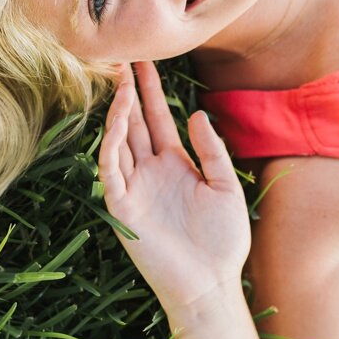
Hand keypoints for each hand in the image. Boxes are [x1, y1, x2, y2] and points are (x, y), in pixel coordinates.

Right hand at [98, 61, 251, 308]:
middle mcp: (150, 170)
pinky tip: (118, 123)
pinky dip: (112, 145)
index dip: (151, 90)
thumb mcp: (227, 187)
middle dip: (128, 91)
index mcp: (175, 163)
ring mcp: (133, 187)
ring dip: (118, 112)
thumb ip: (213, 151)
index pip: (158, 118)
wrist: (210, 282)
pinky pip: (112, 169)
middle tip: (120, 56)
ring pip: (119, 141)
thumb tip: (197, 113)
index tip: (144, 60)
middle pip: (134, 122)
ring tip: (120, 83)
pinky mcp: (122, 206)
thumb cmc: (222, 241)